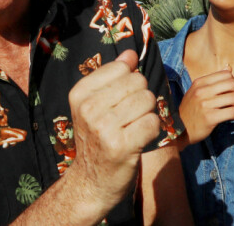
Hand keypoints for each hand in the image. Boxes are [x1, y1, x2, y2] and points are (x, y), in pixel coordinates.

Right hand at [67, 50, 159, 214]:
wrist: (91, 180)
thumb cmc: (97, 137)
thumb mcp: (95, 104)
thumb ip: (112, 77)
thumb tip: (130, 53)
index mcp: (79, 93)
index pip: (120, 68)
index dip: (129, 80)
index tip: (121, 97)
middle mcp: (88, 108)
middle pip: (137, 82)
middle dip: (141, 96)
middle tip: (130, 115)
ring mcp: (104, 127)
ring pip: (146, 100)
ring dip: (148, 113)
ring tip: (135, 126)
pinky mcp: (122, 146)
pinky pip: (152, 122)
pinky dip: (153, 130)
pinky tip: (140, 138)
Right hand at [179, 66, 233, 146]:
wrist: (180, 128)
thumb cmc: (191, 108)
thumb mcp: (197, 90)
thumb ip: (213, 80)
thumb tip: (228, 67)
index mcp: (199, 82)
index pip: (226, 74)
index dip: (233, 82)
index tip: (230, 90)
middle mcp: (201, 91)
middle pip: (232, 84)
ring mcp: (205, 104)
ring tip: (233, 109)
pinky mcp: (210, 117)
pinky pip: (232, 112)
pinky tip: (231, 116)